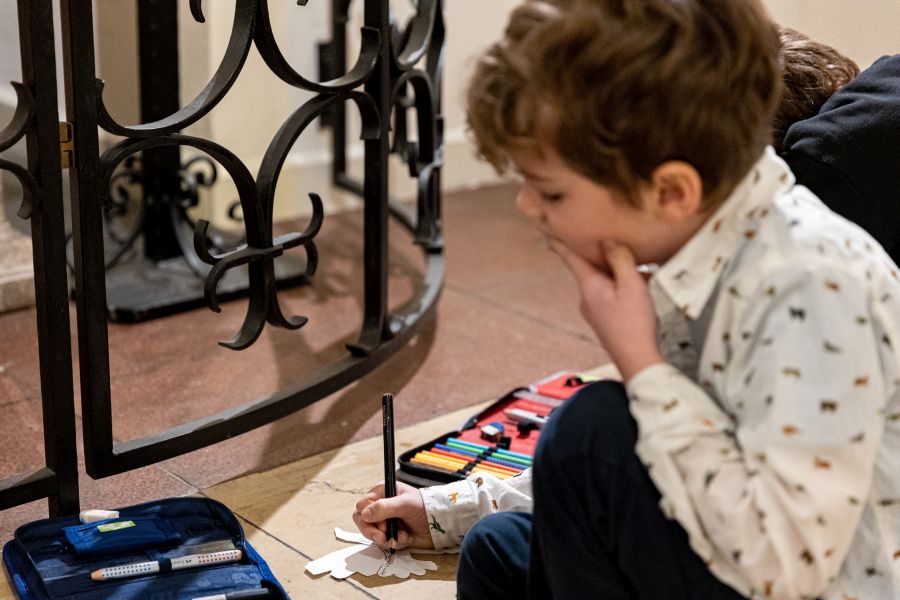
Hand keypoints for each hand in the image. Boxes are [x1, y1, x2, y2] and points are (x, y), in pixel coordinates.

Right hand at [353, 481, 434, 549]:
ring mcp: (384, 521)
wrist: (439, 523)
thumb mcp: (405, 503)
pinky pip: (384, 542)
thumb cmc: (423, 506)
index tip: (380, 522)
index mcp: (381, 493)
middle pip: (362, 521)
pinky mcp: (390, 534)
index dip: (367, 515)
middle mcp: (380, 507)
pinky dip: (394, 542)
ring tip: (397, 539)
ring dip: (383, 539)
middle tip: (382, 538)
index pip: (362, 505)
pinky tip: (406, 538)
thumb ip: (384, 507)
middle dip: (372, 532)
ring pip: (371, 534)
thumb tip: (364, 514)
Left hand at [551, 239, 663, 380]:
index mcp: (589, 286)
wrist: (637, 360)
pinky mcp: (605, 318)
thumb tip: (607, 241)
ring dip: (619, 271)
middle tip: (611, 238)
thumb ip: (620, 259)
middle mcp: (587, 297)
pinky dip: (624, 285)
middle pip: (590, 266)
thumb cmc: (634, 324)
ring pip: (604, 280)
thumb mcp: (631, 285)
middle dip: (601, 253)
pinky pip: (612, 293)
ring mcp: (595, 309)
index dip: (559, 241)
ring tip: (641, 265)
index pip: (570, 257)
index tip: (545, 229)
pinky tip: (643, 285)